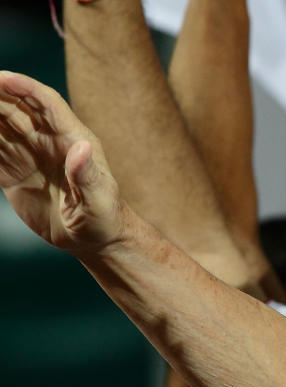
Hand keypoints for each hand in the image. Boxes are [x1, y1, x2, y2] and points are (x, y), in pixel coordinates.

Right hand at [0, 71, 123, 252]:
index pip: (47, 104)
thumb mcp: (100, 200)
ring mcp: (30, 154)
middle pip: (16, 108)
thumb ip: (88, 176)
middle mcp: (49, 141)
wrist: (93, 240)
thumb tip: (82, 147)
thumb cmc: (104, 219)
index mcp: (73, 139)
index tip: (0, 77)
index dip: (25, 88)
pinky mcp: (14, 171)